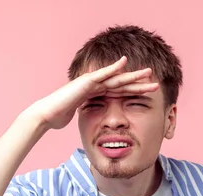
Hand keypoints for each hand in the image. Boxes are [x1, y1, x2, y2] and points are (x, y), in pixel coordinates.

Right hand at [29, 56, 158, 129]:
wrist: (46, 114)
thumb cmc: (58, 117)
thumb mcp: (81, 118)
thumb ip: (89, 116)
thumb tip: (94, 126)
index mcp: (96, 95)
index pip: (119, 93)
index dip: (134, 93)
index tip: (148, 94)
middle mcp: (95, 86)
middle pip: (122, 85)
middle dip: (139, 84)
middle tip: (155, 83)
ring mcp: (91, 82)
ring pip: (116, 78)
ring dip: (132, 75)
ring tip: (148, 72)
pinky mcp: (85, 81)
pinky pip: (102, 74)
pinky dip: (113, 68)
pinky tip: (124, 62)